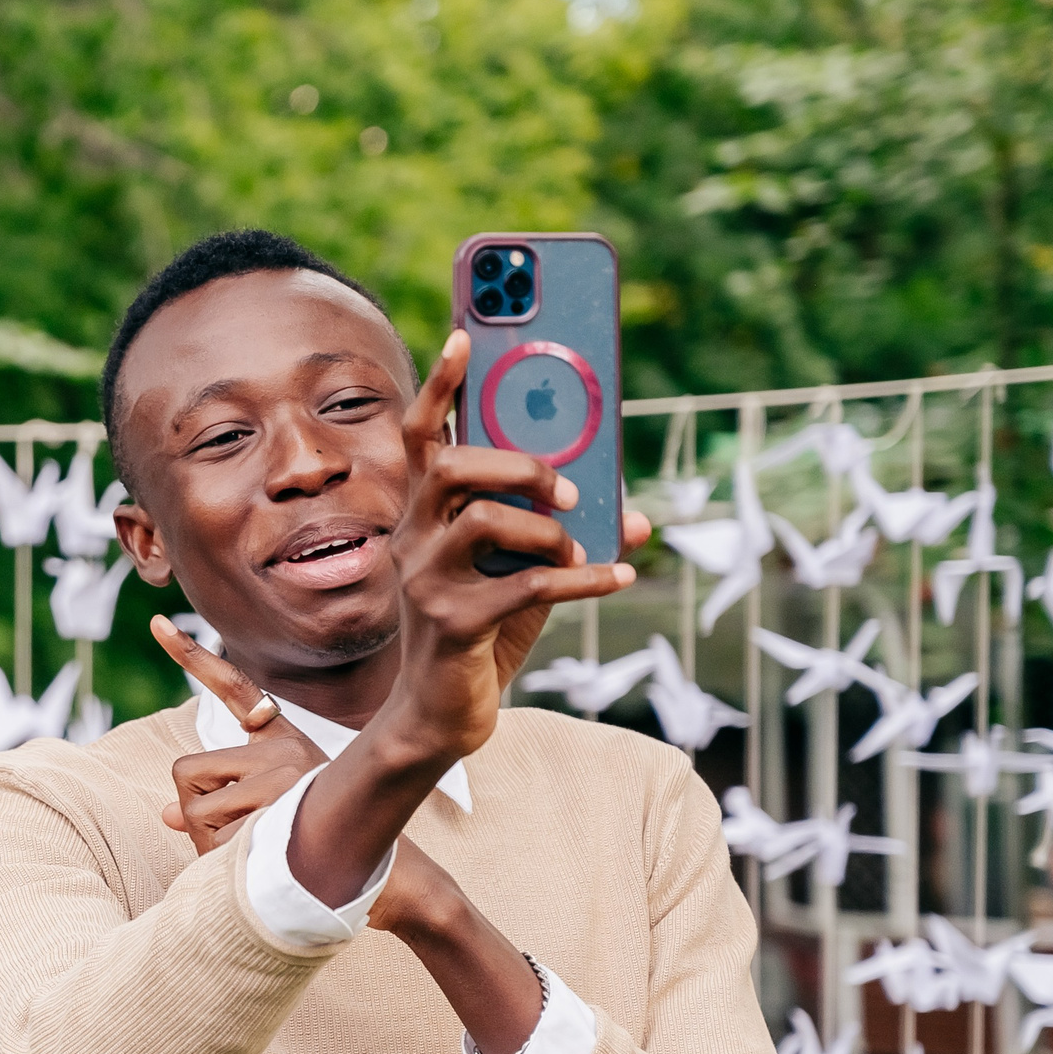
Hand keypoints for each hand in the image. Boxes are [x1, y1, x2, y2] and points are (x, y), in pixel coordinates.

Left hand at [150, 614, 327, 854]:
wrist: (383, 872)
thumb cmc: (319, 841)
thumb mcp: (271, 810)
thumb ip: (219, 803)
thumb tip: (166, 815)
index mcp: (280, 740)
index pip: (234, 689)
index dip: (192, 656)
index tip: (157, 623)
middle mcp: (280, 751)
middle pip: (186, 771)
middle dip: (193, 809)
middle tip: (230, 832)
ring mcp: (281, 780)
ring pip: (194, 810)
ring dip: (207, 841)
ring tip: (251, 854)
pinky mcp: (279, 811)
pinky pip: (214, 840)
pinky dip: (221, 862)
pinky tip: (257, 867)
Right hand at [381, 327, 642, 774]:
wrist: (441, 718)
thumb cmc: (480, 637)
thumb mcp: (524, 577)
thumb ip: (567, 539)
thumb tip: (640, 519)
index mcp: (424, 517)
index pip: (421, 437)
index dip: (440, 386)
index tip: (464, 335)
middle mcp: (413, 540)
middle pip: (452, 467)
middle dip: (521, 463)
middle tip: (569, 488)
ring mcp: (426, 583)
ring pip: (485, 520)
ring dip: (550, 526)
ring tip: (582, 544)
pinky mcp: (453, 625)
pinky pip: (526, 585)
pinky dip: (584, 577)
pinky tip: (618, 577)